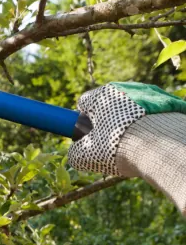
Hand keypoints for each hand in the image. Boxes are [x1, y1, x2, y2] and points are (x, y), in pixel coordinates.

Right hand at [68, 82, 185, 175]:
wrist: (162, 146)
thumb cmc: (117, 148)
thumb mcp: (86, 156)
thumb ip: (75, 152)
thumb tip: (77, 152)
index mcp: (101, 95)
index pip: (84, 103)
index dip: (82, 120)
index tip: (87, 136)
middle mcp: (125, 88)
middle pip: (109, 106)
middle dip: (107, 123)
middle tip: (110, 145)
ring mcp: (149, 93)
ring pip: (131, 110)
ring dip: (129, 124)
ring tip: (134, 146)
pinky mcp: (168, 102)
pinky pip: (151, 114)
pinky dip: (148, 126)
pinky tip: (150, 142)